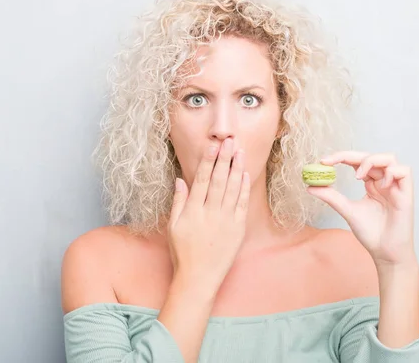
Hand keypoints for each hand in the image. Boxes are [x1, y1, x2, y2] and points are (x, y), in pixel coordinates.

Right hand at [167, 138, 249, 288]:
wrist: (199, 277)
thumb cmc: (183, 252)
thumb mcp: (173, 227)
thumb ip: (178, 202)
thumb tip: (181, 180)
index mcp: (193, 211)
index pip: (202, 179)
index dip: (208, 161)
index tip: (212, 146)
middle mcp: (210, 213)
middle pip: (219, 179)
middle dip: (224, 158)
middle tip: (229, 141)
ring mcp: (226, 220)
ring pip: (232, 188)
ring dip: (236, 168)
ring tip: (239, 152)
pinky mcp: (238, 228)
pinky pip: (242, 203)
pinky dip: (244, 188)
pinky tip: (245, 175)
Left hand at [306, 151, 415, 266]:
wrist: (385, 253)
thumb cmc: (371, 233)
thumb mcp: (347, 210)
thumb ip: (331, 197)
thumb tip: (310, 186)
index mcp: (371, 183)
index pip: (357, 162)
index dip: (341, 157)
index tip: (323, 161)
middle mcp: (384, 182)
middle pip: (371, 156)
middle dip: (350, 155)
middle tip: (330, 161)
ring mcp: (396, 187)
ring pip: (389, 158)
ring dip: (371, 161)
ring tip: (358, 176)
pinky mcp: (407, 194)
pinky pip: (404, 171)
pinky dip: (391, 172)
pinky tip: (381, 184)